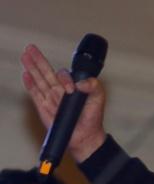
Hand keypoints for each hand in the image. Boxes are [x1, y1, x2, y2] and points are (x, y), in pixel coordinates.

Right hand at [20, 44, 107, 162]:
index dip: (65, 78)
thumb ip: (93, 86)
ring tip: (25, 56)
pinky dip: (30, 84)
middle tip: (31, 48)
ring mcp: (51, 98)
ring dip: (31, 67)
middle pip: (47, 71)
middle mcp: (60, 90)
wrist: (85, 135)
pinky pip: (35, 93)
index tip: (71, 90)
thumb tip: (80, 83)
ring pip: (39, 79)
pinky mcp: (43, 107)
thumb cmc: (93, 117)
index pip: (64, 75)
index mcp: (73, 86)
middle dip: (39, 59)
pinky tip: (25, 75)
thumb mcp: (99, 99)